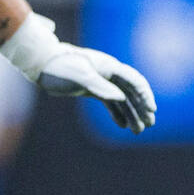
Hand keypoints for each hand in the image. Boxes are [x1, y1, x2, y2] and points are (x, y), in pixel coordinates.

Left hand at [2, 13, 155, 134]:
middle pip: (131, 91)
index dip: (145, 96)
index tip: (152, 110)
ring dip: (131, 113)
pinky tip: (122, 125)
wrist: (41, 64)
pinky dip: (117, 113)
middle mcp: (109, 73)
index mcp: (109, 67)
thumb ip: (99, 87)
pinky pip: (110, 102)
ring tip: (138, 130)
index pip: (133, 82)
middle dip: (141, 108)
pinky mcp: (92, 88)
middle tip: (149, 124)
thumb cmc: (59, 68)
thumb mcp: (78, 78)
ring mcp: (101, 81)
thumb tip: (120, 98)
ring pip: (122, 98)